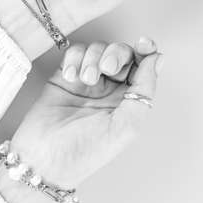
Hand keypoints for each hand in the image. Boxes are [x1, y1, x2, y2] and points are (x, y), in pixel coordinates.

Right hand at [8, 37, 162, 188]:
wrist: (43, 159)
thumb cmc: (86, 151)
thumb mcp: (125, 126)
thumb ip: (144, 90)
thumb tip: (158, 58)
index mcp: (128, 100)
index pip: (143, 67)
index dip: (146, 50)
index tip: (144, 43)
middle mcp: (110, 88)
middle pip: (121, 53)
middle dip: (116, 54)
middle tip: (107, 69)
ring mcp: (86, 80)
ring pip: (97, 49)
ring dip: (93, 59)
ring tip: (84, 80)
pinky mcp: (64, 75)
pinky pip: (74, 52)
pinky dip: (74, 59)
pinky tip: (70, 77)